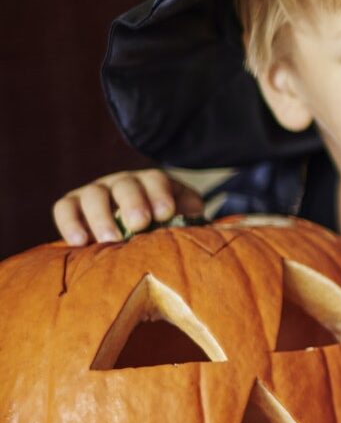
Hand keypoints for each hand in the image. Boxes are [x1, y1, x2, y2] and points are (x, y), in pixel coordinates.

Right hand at [53, 169, 203, 245]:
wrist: (136, 235)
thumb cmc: (164, 229)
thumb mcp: (181, 221)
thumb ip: (187, 222)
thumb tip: (193, 231)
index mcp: (152, 183)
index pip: (155, 180)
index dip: (160, 194)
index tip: (166, 213)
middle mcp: (123, 182)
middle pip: (125, 185)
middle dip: (132, 203)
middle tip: (139, 224)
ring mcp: (96, 191)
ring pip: (93, 195)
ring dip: (101, 217)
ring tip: (110, 240)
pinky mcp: (73, 205)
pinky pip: (64, 208)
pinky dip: (69, 223)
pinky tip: (79, 242)